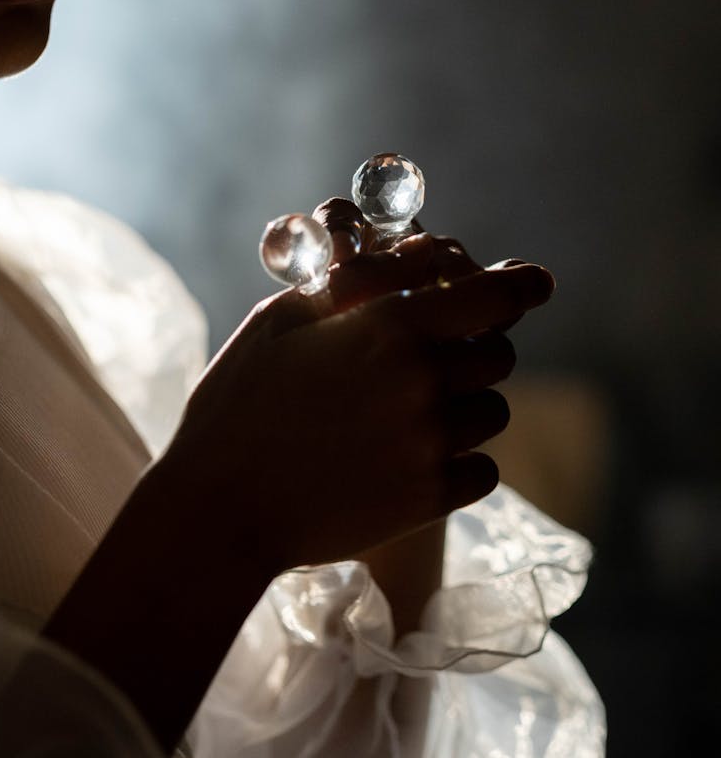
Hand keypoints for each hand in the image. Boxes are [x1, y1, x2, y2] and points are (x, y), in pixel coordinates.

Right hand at [165, 206, 553, 574]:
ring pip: (493, 412)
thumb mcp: (285, 317)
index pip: (492, 298)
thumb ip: (360, 280)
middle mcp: (424, 383)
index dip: (521, 285)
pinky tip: (416, 455)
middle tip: (438, 356)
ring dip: (468, 403)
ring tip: (415, 411)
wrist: (221, 506)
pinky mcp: (430, 499)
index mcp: (390, 328)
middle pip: (500, 355)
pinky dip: (462, 459)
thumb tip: (423, 251)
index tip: (537, 282)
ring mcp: (431, 445)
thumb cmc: (243, 398)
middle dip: (477, 347)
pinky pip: (484, 468)